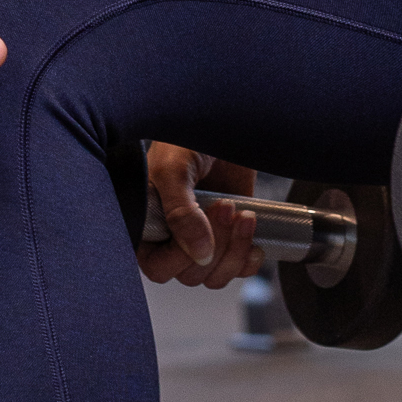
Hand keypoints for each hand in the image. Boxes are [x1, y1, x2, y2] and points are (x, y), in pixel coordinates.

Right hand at [139, 147, 261, 287]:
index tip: (201, 225)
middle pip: (191, 275)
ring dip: (235, 250)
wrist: (224, 126)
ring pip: (216, 275)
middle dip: (216, 245)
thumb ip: (180, 212)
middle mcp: (171, 240)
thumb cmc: (186, 139)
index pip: (158, 267)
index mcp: (147, 226)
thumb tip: (199, 254)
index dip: (181, 256)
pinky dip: (248, 260)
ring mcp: (201, 240)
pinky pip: (237, 269)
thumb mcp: (174, 170)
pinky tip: (253, 234)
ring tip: (245, 214)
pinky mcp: (228, 238)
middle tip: (227, 206)